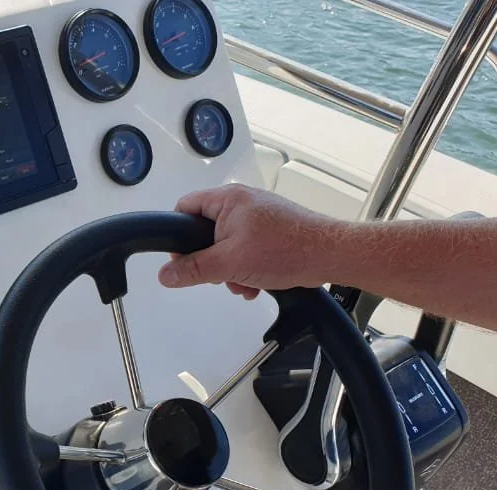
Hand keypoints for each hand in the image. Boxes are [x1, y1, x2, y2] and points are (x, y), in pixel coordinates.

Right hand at [159, 184, 342, 299]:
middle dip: (210, 260)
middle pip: (205, 231)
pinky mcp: (271, 230)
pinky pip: (246, 248)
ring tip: (244, 282)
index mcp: (227, 199)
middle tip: (219, 273)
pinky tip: (256, 282)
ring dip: (230, 269)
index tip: (182, 258)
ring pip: (226, 245)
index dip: (178, 235)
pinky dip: (247, 268)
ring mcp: (258, 216)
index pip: (184, 208)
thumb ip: (194, 269)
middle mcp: (241, 202)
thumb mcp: (229, 263)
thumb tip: (167, 274)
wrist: (329, 254)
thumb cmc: (287, 248)